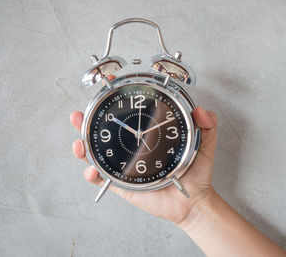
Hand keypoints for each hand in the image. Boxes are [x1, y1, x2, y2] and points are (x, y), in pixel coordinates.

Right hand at [70, 106, 217, 224]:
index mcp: (148, 136)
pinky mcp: (123, 184)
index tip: (107, 87)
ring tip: (79, 142)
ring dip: (83, 146)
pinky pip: (102, 179)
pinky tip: (90, 169)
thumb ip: (207, 124)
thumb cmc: (197, 172)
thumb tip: (201, 110)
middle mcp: (133, 148)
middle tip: (78, 115)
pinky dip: (92, 174)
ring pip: (98, 153)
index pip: (129, 116)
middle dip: (88, 123)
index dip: (116, 102)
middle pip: (105, 132)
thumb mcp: (204, 143)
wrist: (194, 199)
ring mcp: (125, 165)